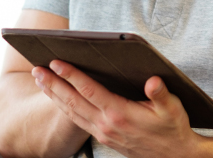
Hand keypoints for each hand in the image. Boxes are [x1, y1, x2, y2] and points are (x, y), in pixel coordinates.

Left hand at [33, 60, 198, 156]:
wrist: (175, 156)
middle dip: (53, 84)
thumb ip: (161, 94)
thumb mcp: (173, 109)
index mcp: (120, 114)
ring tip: (40, 80)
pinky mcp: (103, 138)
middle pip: (72, 102)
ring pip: (71, 112)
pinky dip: (64, 107)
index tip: (57, 63)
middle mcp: (106, 125)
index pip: (90, 91)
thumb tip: (153, 81)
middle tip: (37, 69)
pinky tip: (58, 98)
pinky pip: (77, 121)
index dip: (72, 76)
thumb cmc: (173, 129)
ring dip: (54, 95)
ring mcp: (102, 133)